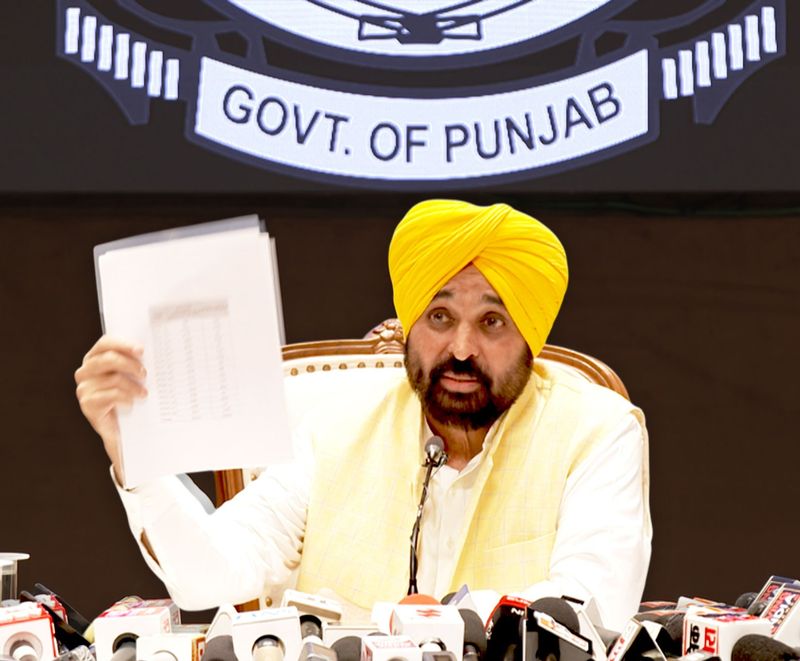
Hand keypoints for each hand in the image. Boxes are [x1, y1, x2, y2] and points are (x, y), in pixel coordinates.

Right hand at [74, 335, 147, 481]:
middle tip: (145, 374)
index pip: (105, 343)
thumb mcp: (131, 376)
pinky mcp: (87, 404)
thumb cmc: (130, 397)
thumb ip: (134, 361)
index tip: (141, 350)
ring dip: (133, 386)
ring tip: (144, 393)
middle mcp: (85, 371)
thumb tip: (154, 348)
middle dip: (130, 364)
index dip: (123, 344)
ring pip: (113, 378)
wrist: (124, 429)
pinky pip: (111, 395)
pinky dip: (126, 399)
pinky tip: (132, 404)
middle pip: (108, 359)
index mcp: (95, 358)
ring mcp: (84, 388)